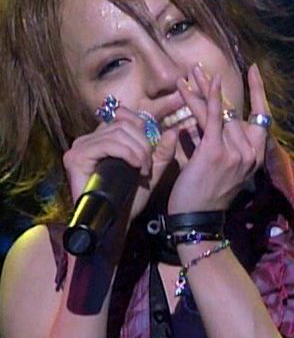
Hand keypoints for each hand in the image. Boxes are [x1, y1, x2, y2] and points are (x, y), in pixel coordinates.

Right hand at [63, 106, 178, 222]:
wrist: (118, 221)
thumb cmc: (131, 198)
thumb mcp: (152, 170)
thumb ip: (163, 152)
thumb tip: (173, 131)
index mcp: (104, 137)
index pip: (125, 116)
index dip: (144, 128)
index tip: (151, 152)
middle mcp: (89, 139)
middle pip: (124, 124)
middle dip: (144, 143)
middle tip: (148, 165)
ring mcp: (80, 147)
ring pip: (118, 132)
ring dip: (138, 151)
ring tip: (143, 169)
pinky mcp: (75, 157)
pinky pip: (108, 144)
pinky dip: (127, 153)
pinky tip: (135, 167)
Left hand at [168, 63, 269, 213]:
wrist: (198, 218)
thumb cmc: (206, 195)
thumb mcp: (222, 167)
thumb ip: (219, 143)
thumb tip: (204, 121)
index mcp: (255, 156)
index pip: (263, 117)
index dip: (259, 92)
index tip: (254, 71)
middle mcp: (250, 153)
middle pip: (233, 111)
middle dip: (214, 88)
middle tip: (199, 68)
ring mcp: (235, 152)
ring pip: (219, 113)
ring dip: (202, 90)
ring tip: (190, 72)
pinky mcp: (216, 152)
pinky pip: (212, 119)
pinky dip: (207, 98)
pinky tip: (201, 81)